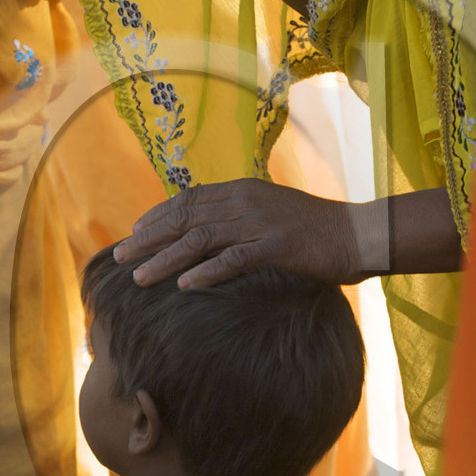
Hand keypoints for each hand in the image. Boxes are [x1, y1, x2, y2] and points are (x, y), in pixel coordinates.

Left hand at [116, 180, 359, 290]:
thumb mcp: (270, 214)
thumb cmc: (313, 231)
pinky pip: (232, 258)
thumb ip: (239, 218)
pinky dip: (205, 271)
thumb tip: (207, 232)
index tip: (133, 234)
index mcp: (241, 191)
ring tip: (140, 278)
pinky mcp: (275, 245)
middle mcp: (244, 201)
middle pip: (184, 217)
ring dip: (165, 258)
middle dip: (148, 238)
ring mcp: (259, 222)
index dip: (157, 216)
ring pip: (199, 238)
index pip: (188, 199)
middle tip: (119, 257)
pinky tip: (184, 285)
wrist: (355, 234)